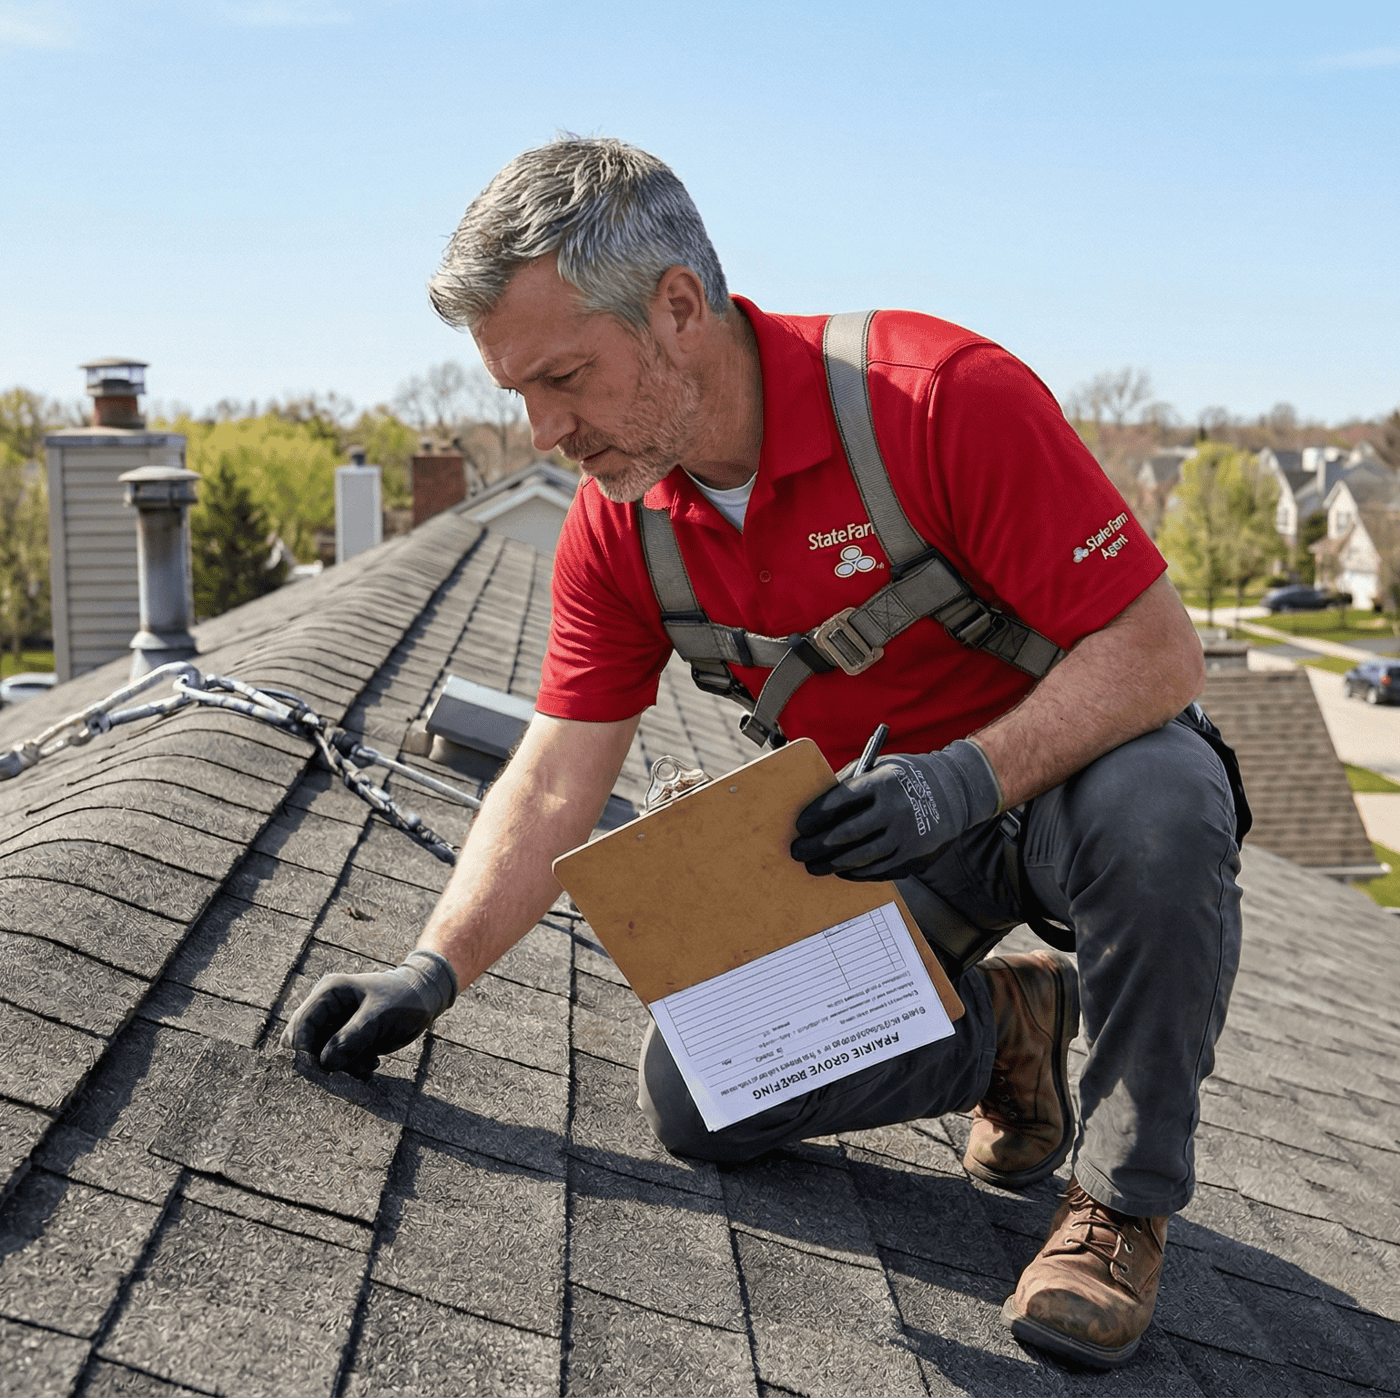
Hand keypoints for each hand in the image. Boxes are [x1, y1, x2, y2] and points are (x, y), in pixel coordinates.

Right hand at [280, 949, 457, 1077]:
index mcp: (329, 992)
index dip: (303, 1051)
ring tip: (367, 1066)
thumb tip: (324, 1064)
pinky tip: (372, 1063)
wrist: (426, 997)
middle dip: (324, 1062)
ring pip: (321, 1055)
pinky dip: (351, 1066)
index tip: (318, 1074)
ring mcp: (336, 1023)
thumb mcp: (379, 1017)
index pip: (301, 1024)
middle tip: (348, 1073)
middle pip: (307, 1043)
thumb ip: (351, 1038)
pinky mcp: (346, 1037)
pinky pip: (337, 1059)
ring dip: (341, 1067)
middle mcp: (327, 1007)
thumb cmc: (404, 999)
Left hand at [791, 739, 1002, 880]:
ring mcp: (907, 837)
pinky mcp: (914, 857)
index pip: (840, 801)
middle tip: (798, 851)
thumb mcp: (880, 768)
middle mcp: (895, 810)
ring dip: (831, 864)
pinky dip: (856, 872)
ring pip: (860, 857)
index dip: (815, 816)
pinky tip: (841, 870)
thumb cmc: (907, 778)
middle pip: (846, 834)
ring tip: (814, 866)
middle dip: (816, 845)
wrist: (956, 791)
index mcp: (883, 782)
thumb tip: (816, 808)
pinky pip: (878, 870)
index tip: (800, 826)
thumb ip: (850, 784)